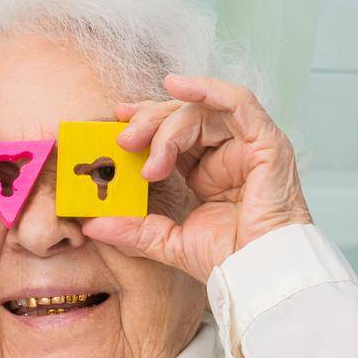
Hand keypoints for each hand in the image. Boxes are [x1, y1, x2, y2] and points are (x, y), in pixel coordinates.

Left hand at [84, 74, 312, 283]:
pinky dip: (206, 88)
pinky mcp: (265, 141)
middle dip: (149, 123)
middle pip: (184, 118)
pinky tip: (176, 84)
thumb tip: (92, 224)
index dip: (146, 125)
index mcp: (207, 173)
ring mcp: (247, 146)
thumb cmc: (226, 260)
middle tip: (122, 140)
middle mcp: (227, 154)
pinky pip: (237, 101)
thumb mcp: (167, 241)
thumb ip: (133, 229)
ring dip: (167, 124)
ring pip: (202, 112)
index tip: (116, 124)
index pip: (174, 136)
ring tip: (142, 147)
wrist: (258, 272)